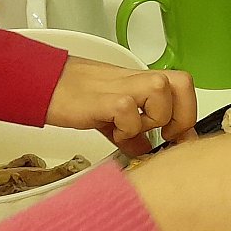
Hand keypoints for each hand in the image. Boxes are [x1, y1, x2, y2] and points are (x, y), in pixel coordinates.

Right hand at [45, 58, 197, 155]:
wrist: (42, 84)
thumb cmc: (74, 95)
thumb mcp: (111, 115)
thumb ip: (133, 132)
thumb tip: (148, 150)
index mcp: (141, 82)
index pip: (183, 86)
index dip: (189, 113)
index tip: (180, 138)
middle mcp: (136, 81)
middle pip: (182, 83)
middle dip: (181, 116)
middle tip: (164, 134)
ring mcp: (120, 87)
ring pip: (160, 91)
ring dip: (151, 118)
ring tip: (130, 129)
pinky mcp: (103, 99)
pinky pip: (129, 109)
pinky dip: (126, 127)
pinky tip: (113, 131)